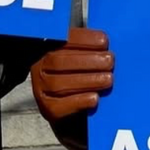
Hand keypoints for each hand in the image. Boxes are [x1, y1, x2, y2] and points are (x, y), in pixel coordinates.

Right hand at [32, 28, 113, 149]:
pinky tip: (95, 98)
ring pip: (59, 84)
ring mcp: (41, 89)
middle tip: (110, 61)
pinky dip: (79, 101)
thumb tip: (107, 41)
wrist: (71, 107)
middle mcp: (39, 67)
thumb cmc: (79, 74)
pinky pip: (60, 106)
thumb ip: (90, 47)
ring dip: (87, 81)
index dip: (84, 39)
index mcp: (48, 48)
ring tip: (109, 79)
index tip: (104, 41)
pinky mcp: (47, 109)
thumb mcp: (81, 55)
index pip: (63, 41)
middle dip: (88, 61)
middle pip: (60, 62)